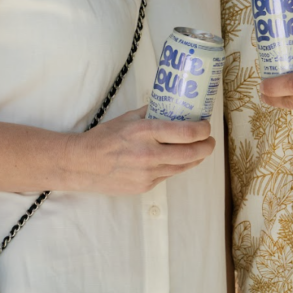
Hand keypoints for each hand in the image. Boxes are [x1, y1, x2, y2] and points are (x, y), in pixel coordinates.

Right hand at [64, 106, 214, 193]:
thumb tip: (171, 106)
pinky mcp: (146, 186)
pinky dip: (176, 166)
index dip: (203, 129)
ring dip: (196, 157)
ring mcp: (148, 173)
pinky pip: (169, 175)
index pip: (187, 132)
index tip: (206, 126)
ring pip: (184, 166)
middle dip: (207, 146)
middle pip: (192, 152)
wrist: (82, 164)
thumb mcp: (128, 118)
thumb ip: (151, 112)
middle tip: (210, 140)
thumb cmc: (104, 138)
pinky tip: (176, 159)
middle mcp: (150, 154)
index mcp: (145, 132)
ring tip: (200, 150)